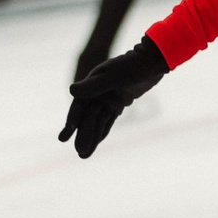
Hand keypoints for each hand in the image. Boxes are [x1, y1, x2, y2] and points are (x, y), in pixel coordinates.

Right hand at [59, 38, 168, 158]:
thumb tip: (71, 91)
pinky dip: (101, 131)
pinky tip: (95, 143)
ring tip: (83, 156)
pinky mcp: (118, 102)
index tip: (65, 136)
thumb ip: (93, 85)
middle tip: (80, 153)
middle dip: (83, 135)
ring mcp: (108, 97)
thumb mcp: (114, 76)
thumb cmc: (134, 66)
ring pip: (97, 121)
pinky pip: (107, 120)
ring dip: (91, 137)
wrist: (152, 61)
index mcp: (92, 83)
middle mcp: (97, 91)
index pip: (79, 105)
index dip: (73, 121)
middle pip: (88, 117)